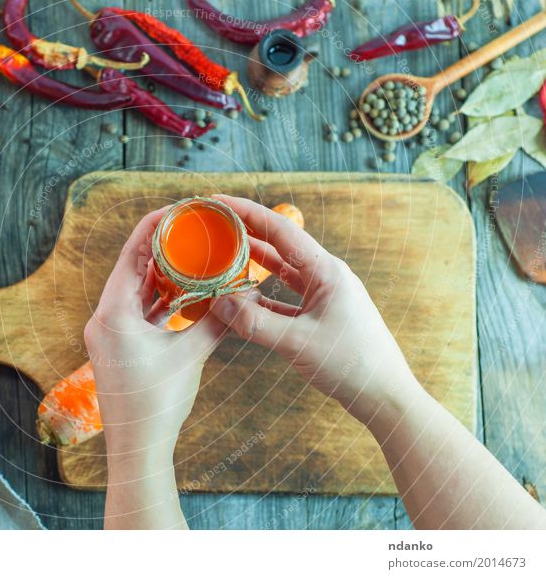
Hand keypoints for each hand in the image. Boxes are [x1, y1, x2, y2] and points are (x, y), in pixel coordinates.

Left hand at [84, 207, 227, 456]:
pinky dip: (160, 299)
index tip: (180, 209)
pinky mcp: (119, 346)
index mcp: (113, 312)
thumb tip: (246, 293)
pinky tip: (184, 291)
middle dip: (162, 247)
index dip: (155, 226)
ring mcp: (110, 332)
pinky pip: (139, 311)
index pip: (132, 253)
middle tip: (191, 228)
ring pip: (136, 290)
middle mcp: (105, 317)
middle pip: (133, 267)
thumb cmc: (157, 403)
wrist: (137, 447)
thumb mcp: (190, 356)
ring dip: (161, 273)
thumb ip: (217, 321)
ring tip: (191, 254)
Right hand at [209, 195, 418, 423]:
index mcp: (325, 271)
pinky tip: (238, 296)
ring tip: (220, 253)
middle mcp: (325, 276)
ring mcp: (323, 294)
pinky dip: (259, 295)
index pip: (280, 230)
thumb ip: (254, 323)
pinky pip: (283, 297)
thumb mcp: (297, 342)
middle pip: (278, 245)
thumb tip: (217, 304)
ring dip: (251, 262)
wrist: (384, 395)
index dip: (247, 212)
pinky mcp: (319, 314)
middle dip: (245, 232)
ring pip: (279, 271)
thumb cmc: (351, 364)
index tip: (218, 201)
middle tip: (213, 224)